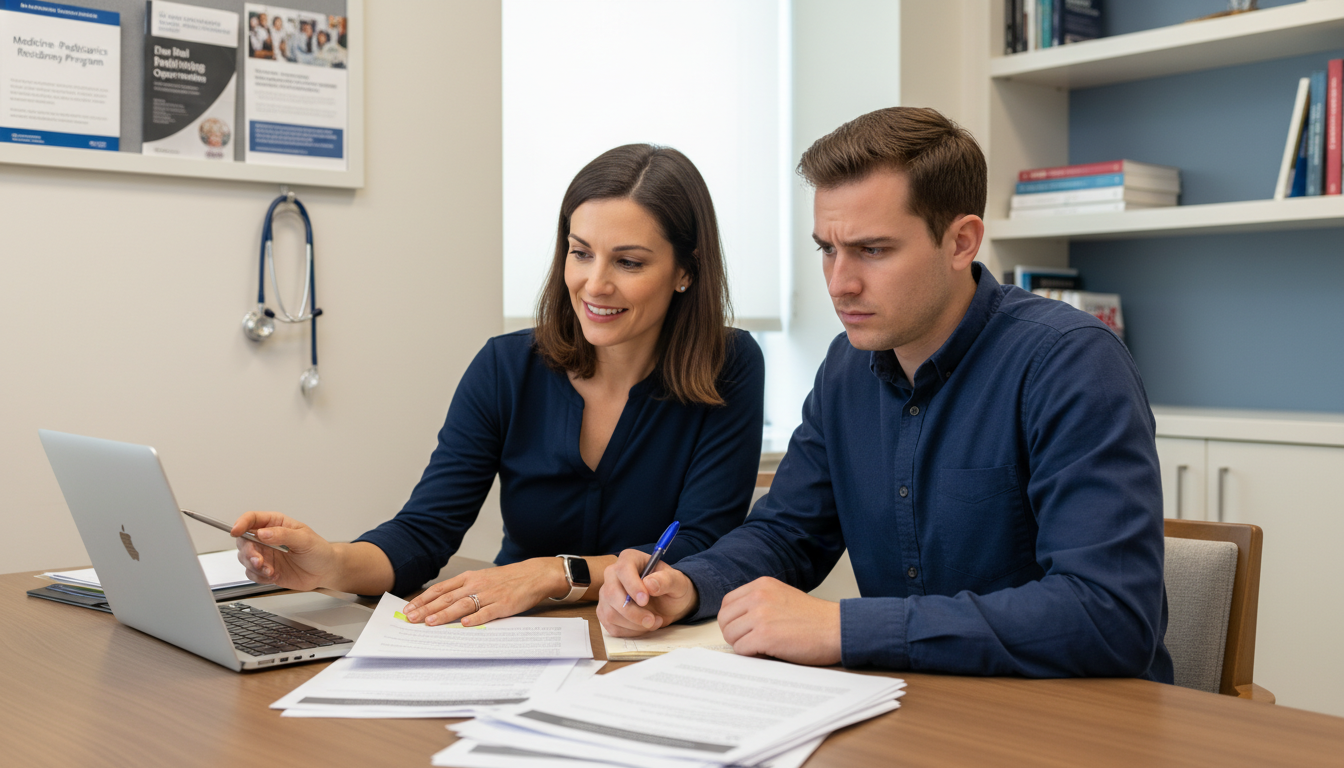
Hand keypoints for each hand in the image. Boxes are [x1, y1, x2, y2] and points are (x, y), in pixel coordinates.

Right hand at [232, 511, 338, 591]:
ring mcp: (266, 555)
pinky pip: (252, 573)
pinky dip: (259, 576)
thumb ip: (283, 535)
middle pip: (244, 540)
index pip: (252, 519)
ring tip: (270, 570)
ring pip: (245, 558)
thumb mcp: (304, 539)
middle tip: (259, 561)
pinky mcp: (266, 570)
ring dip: (254, 566)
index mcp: (276, 524)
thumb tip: (263, 533)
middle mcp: (267, 538)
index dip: (241, 523)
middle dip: (248, 552)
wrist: (325, 571)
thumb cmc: (319, 551)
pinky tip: (274, 575)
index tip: (236, 531)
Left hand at [401, 558, 568, 627]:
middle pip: (447, 598)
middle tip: (411, 619)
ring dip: (445, 614)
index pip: (441, 589)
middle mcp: (476, 585)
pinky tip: (464, 624)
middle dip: (427, 609)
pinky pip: (487, 613)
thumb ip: (462, 589)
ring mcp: (490, 595)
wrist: (533, 575)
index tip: (409, 608)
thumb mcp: (481, 578)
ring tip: (430, 622)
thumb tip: (440, 603)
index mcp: (469, 578)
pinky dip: (475, 619)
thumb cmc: (506, 579)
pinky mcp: (503, 605)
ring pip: (463, 605)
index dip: (423, 599)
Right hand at [596, 549, 697, 636]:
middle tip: (652, 620)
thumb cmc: (671, 587)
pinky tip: (643, 626)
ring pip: (610, 613)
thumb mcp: (677, 581)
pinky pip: (611, 627)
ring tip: (653, 621)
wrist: (668, 603)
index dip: (632, 586)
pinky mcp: (605, 612)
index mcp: (630, 559)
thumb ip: (666, 580)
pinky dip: (630, 631)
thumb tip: (649, 584)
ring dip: (634, 624)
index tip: (645, 600)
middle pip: (611, 593)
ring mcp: (606, 594)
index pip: (623, 570)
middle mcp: (613, 574)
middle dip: (632, 612)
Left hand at [718, 577, 841, 665]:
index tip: (743, 629)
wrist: (836, 628)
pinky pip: (741, 649)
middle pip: (725, 619)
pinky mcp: (765, 635)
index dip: (732, 619)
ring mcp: (761, 615)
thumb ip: (760, 601)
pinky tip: (768, 652)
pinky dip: (751, 654)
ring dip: (743, 645)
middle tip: (750, 641)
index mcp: (762, 585)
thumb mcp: (783, 596)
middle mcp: (758, 596)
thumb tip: (737, 619)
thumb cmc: (814, 618)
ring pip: (730, 635)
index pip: (727, 603)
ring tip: (762, 646)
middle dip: (734, 634)